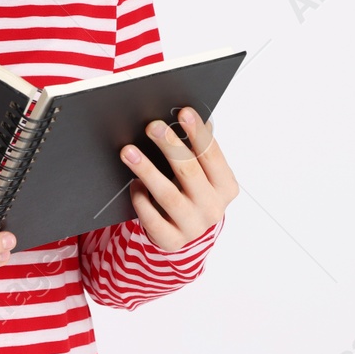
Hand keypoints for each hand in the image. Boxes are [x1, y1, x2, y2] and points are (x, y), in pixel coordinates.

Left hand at [119, 106, 238, 251]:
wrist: (187, 231)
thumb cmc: (193, 191)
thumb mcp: (202, 172)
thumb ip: (197, 148)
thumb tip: (188, 115)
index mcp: (225, 186)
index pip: (212, 155)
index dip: (198, 133)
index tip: (183, 112)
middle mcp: (212, 208)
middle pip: (189, 172)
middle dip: (170, 146)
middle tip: (152, 126)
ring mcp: (192, 227)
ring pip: (168, 195)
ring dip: (147, 170)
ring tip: (128, 151)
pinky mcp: (171, 241)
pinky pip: (152, 219)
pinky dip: (141, 200)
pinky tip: (133, 185)